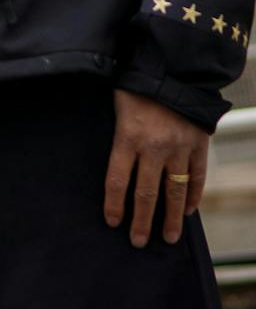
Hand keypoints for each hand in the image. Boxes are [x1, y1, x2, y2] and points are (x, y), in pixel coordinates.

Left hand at [103, 88, 208, 247]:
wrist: (176, 66)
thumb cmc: (138, 82)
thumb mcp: (116, 103)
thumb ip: (115, 132)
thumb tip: (110, 158)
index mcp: (128, 137)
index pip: (116, 180)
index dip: (114, 204)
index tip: (112, 222)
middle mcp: (154, 147)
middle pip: (146, 193)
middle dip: (141, 221)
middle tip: (137, 242)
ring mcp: (179, 148)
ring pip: (175, 192)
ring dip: (172, 218)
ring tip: (169, 237)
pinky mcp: (198, 145)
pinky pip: (197, 177)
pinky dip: (194, 195)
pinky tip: (189, 210)